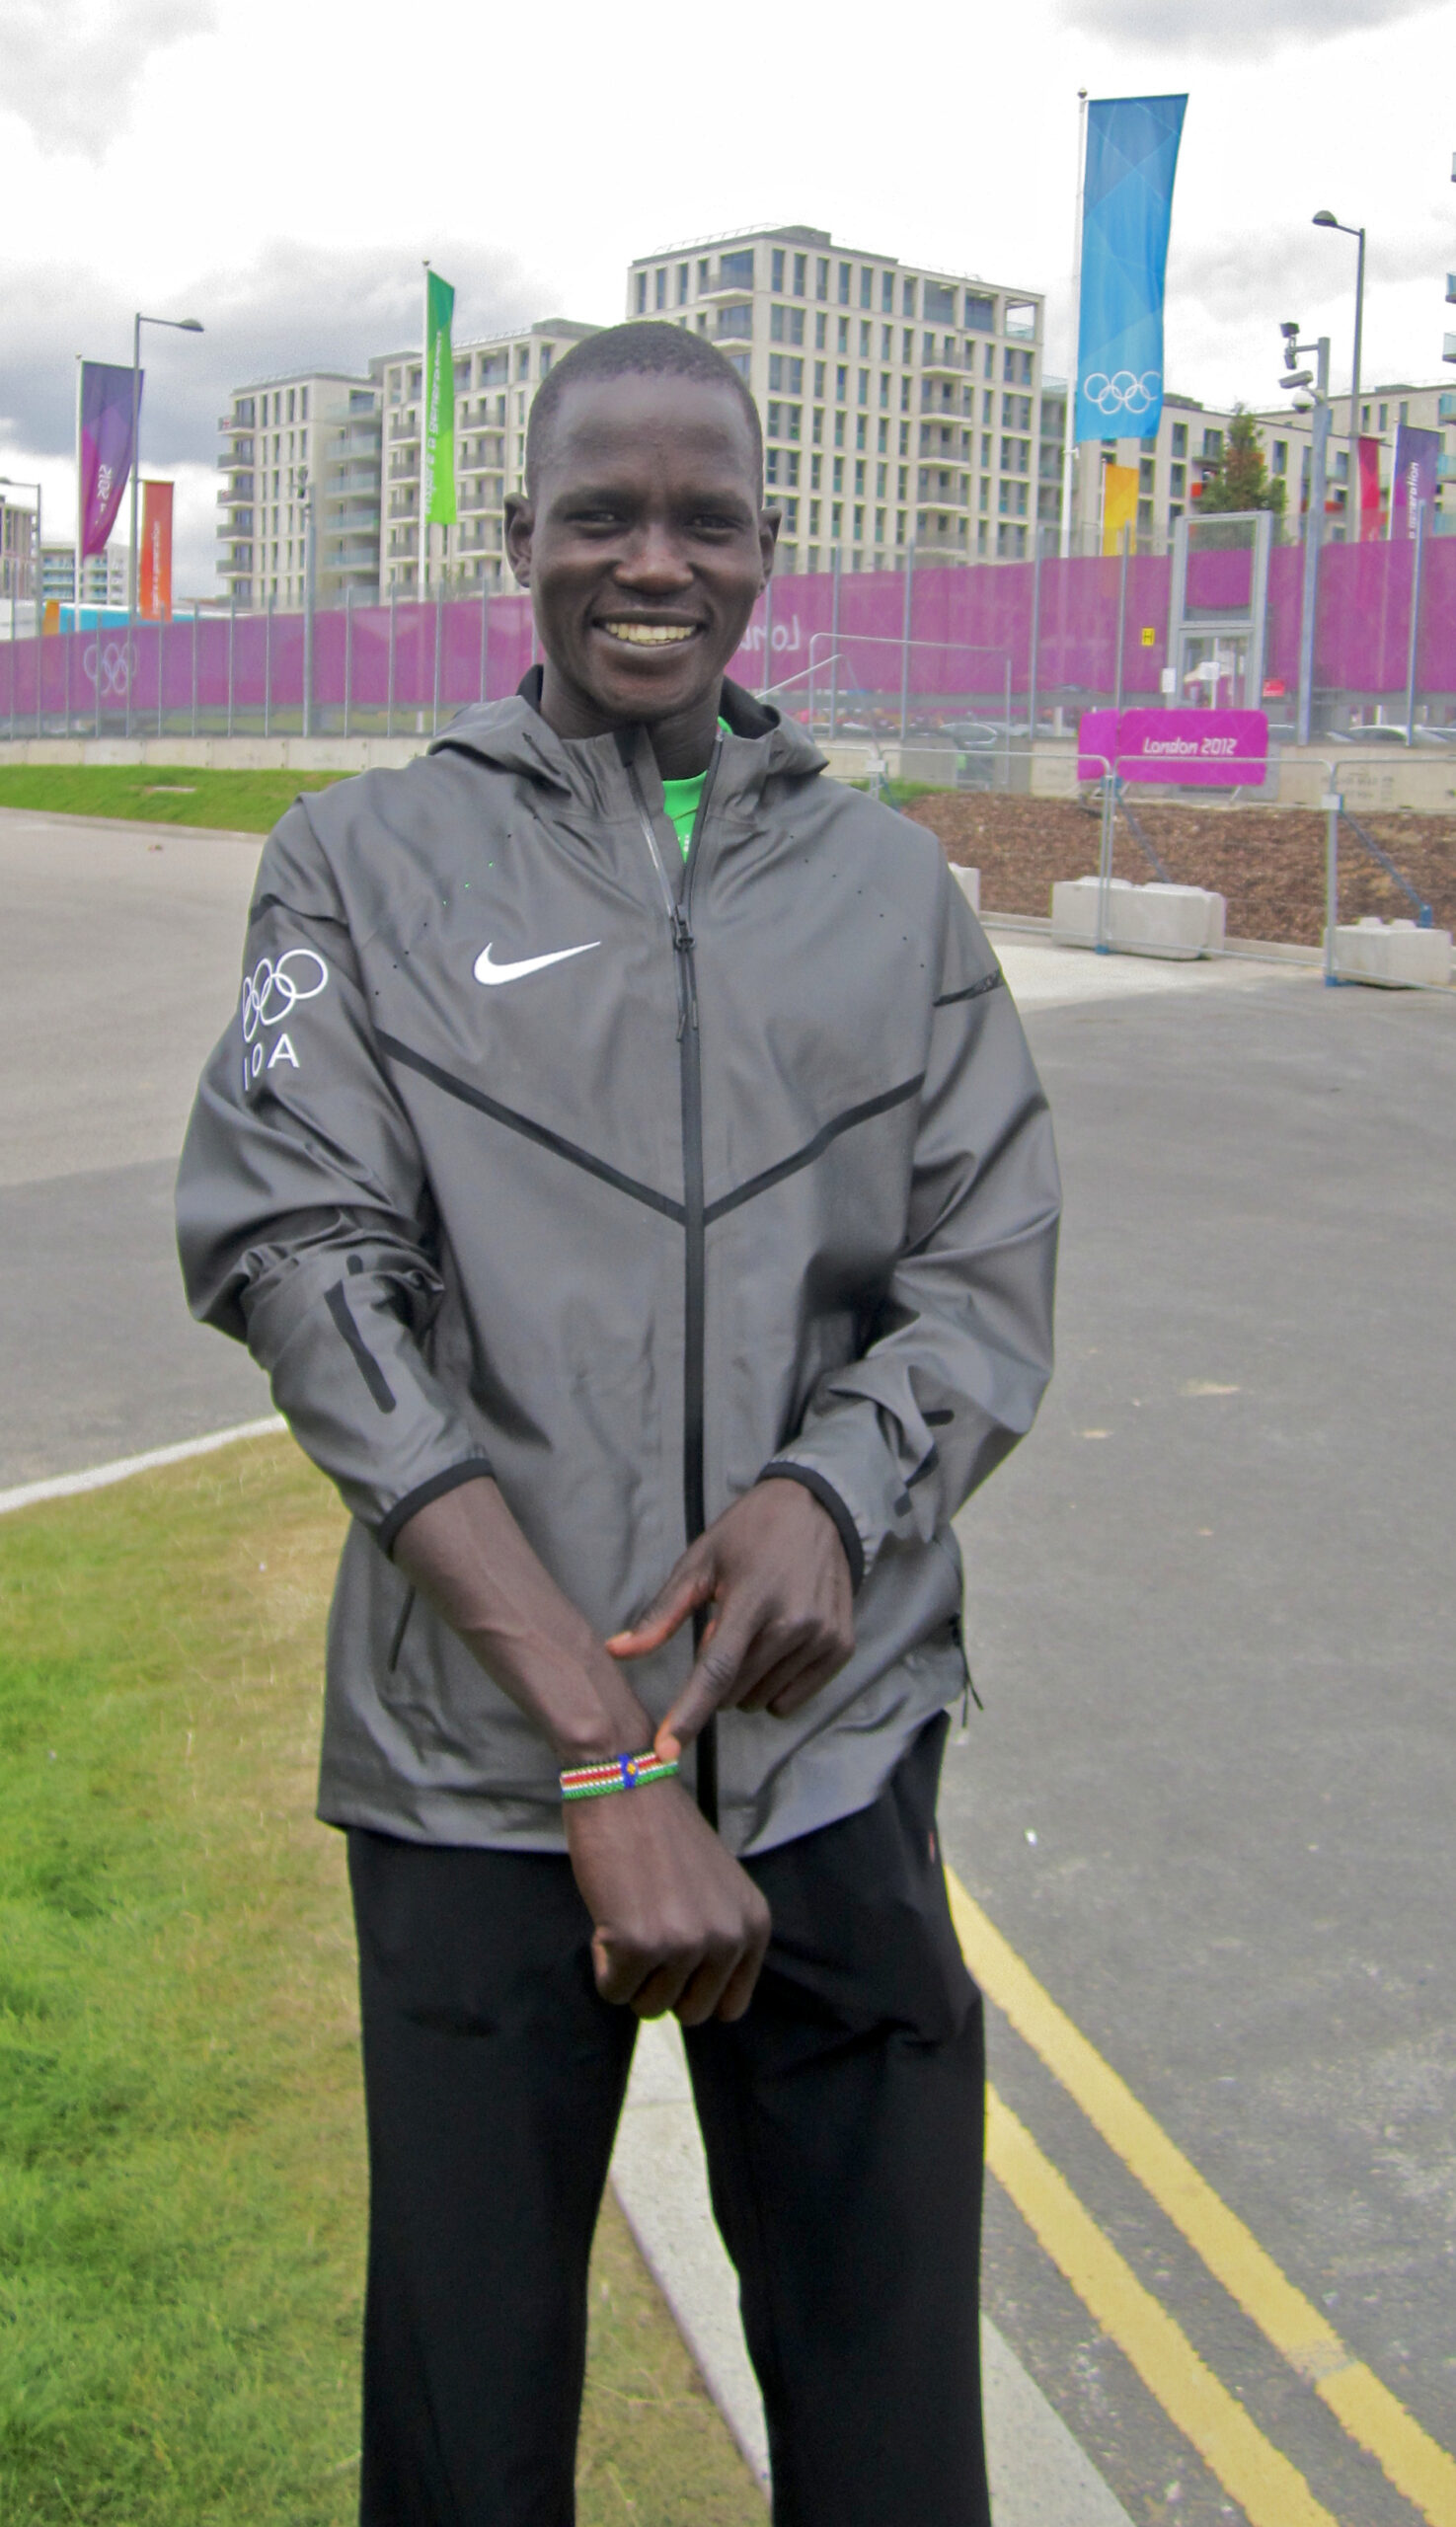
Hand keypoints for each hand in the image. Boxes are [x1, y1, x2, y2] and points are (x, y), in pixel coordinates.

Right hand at [566, 1777, 770, 2022]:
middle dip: (659, 1986)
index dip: (694, 1990)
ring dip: (628, 1973)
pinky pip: (612, 1991)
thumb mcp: (716, 1885)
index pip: (731, 2006)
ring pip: (648, 2008)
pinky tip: (609, 1915)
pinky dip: (601, 1963)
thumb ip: (719, 1934)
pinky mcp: (638, 1945)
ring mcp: (684, 1944)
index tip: (673, 1959)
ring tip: (628, 1917)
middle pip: (690, 2014)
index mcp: (754, 1924)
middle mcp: (728, 1939)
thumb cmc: (661, 1831)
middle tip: (645, 1937)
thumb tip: (698, 1999)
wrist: (623, 1783)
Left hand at [607, 1478, 854, 1761]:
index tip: (666, 1753)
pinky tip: (778, 1646)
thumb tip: (617, 1650)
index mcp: (753, 1599)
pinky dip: (774, 1686)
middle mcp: (794, 1623)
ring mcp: (822, 1638)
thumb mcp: (699, 1563)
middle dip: (716, 1678)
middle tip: (724, 1631)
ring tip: (755, 1634)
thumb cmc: (749, 1534)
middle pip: (733, 1692)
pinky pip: (792, 1700)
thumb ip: (661, 1615)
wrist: (818, 1510)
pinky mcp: (841, 1647)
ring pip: (761, 1700)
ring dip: (745, 1683)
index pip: (715, 1671)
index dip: (687, 1714)